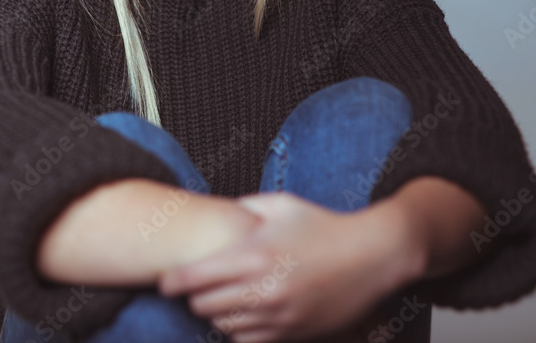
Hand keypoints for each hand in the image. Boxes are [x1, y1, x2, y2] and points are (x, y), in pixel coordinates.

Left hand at [156, 191, 413, 341]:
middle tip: (198, 286)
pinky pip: (247, 341)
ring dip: (217, 313)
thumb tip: (214, 211)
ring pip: (222, 326)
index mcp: (253, 255)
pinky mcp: (291, 333)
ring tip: (223, 297)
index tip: (164, 282)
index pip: (193, 278)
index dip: (171, 281)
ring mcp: (277, 315)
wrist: (371, 257)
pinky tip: (245, 313)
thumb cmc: (323, 226)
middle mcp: (262, 289)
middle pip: (202, 306)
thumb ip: (242, 207)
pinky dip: (238, 329)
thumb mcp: (280, 205)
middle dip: (195, 296)